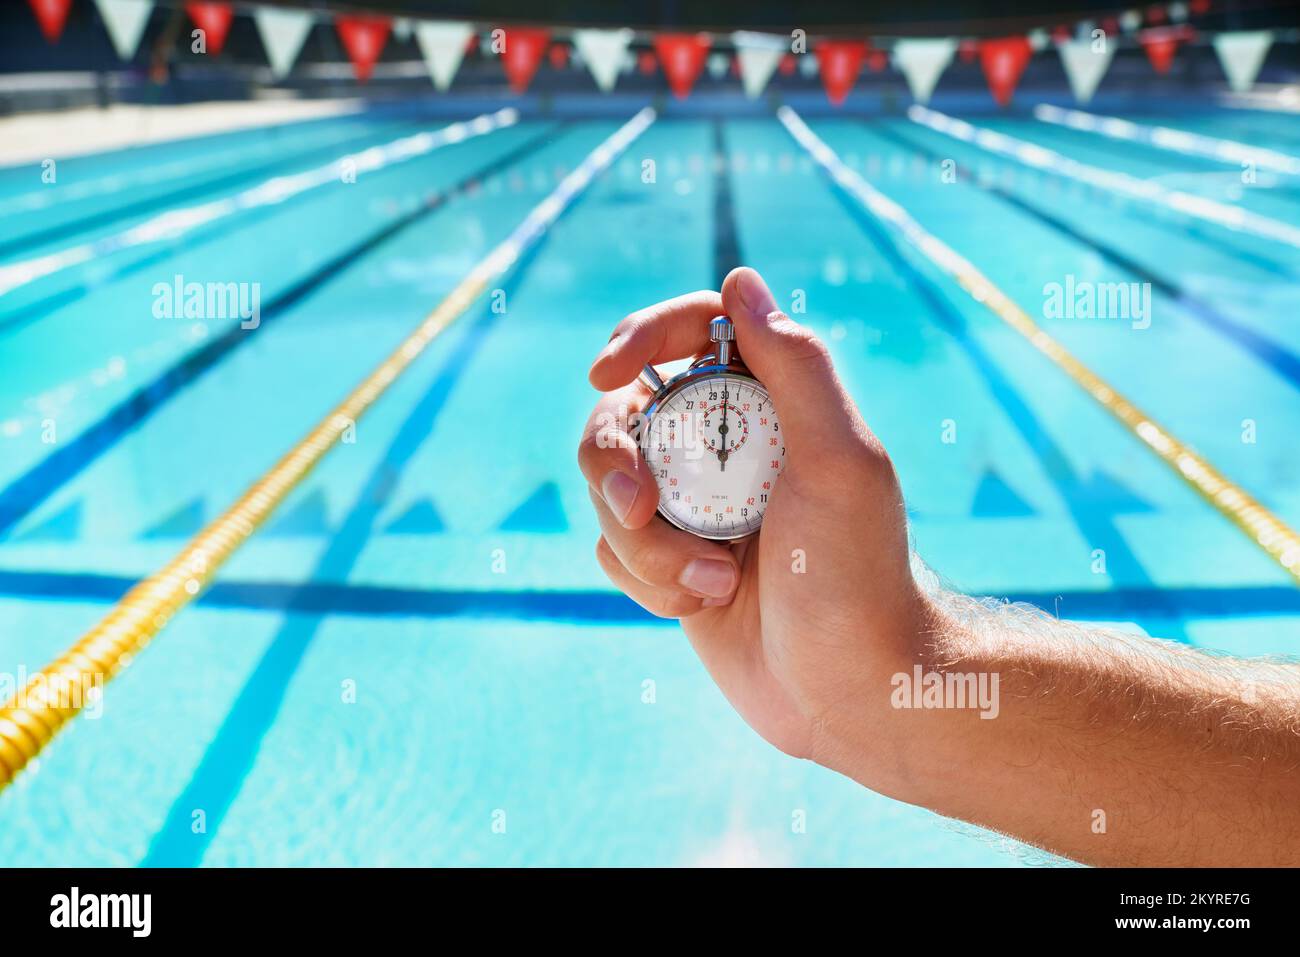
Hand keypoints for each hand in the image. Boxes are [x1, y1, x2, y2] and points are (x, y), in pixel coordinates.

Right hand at [579, 267, 931, 792]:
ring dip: (645, 542)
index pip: (690, 332)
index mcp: (770, 403)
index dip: (640, 336)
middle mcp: (726, 445)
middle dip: (616, 463)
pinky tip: (704, 603)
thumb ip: (796, 366)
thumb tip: (739, 278)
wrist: (845, 689)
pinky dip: (646, 577)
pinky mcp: (668, 559)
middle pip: (625, 413)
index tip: (604, 370)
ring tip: (712, 583)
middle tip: (639, 509)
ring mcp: (693, 503)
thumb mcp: (840, 462)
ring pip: (609, 488)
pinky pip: (612, 547)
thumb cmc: (855, 575)